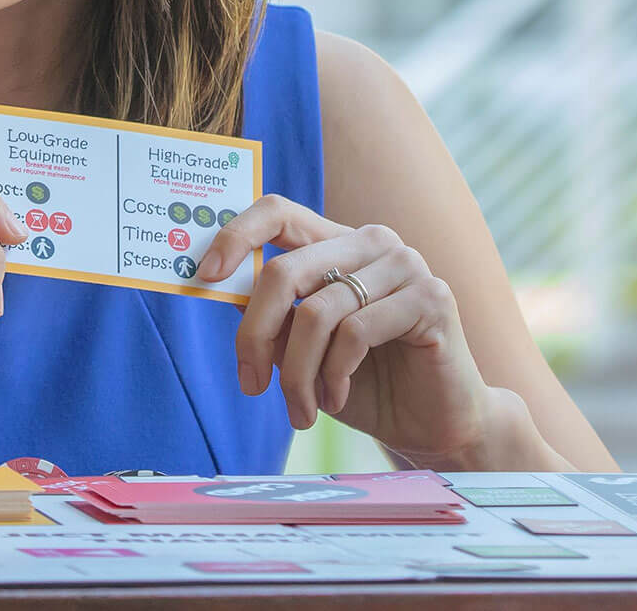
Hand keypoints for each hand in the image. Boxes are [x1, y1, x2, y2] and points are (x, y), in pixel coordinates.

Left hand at [197, 196, 496, 463]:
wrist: (430, 424)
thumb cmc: (362, 381)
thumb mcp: (302, 345)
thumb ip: (271, 310)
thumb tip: (215, 284)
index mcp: (337, 242)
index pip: (277, 211)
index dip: (234, 235)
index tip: (205, 275)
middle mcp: (372, 242)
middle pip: (285, 271)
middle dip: (256, 335)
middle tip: (250, 383)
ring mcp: (406, 264)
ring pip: (318, 312)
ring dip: (296, 373)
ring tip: (300, 409)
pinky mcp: (432, 297)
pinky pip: (356, 332)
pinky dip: (333, 375)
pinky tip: (335, 399)